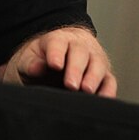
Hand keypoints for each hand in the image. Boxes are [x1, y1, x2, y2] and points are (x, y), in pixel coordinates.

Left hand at [0, 26, 116, 96]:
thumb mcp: (28, 59)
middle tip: (70, 84)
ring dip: (94, 77)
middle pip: (80, 52)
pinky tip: (102, 99)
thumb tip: (37, 68)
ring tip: (86, 90)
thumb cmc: (41, 60)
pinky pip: (110, 81)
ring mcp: (94, 59)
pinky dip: (108, 90)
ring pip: (98, 64)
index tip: (54, 65)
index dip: (56, 53)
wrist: (56, 60)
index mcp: (57, 40)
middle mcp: (79, 46)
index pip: (57, 43)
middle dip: (76, 69)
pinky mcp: (105, 75)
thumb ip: (30, 63)